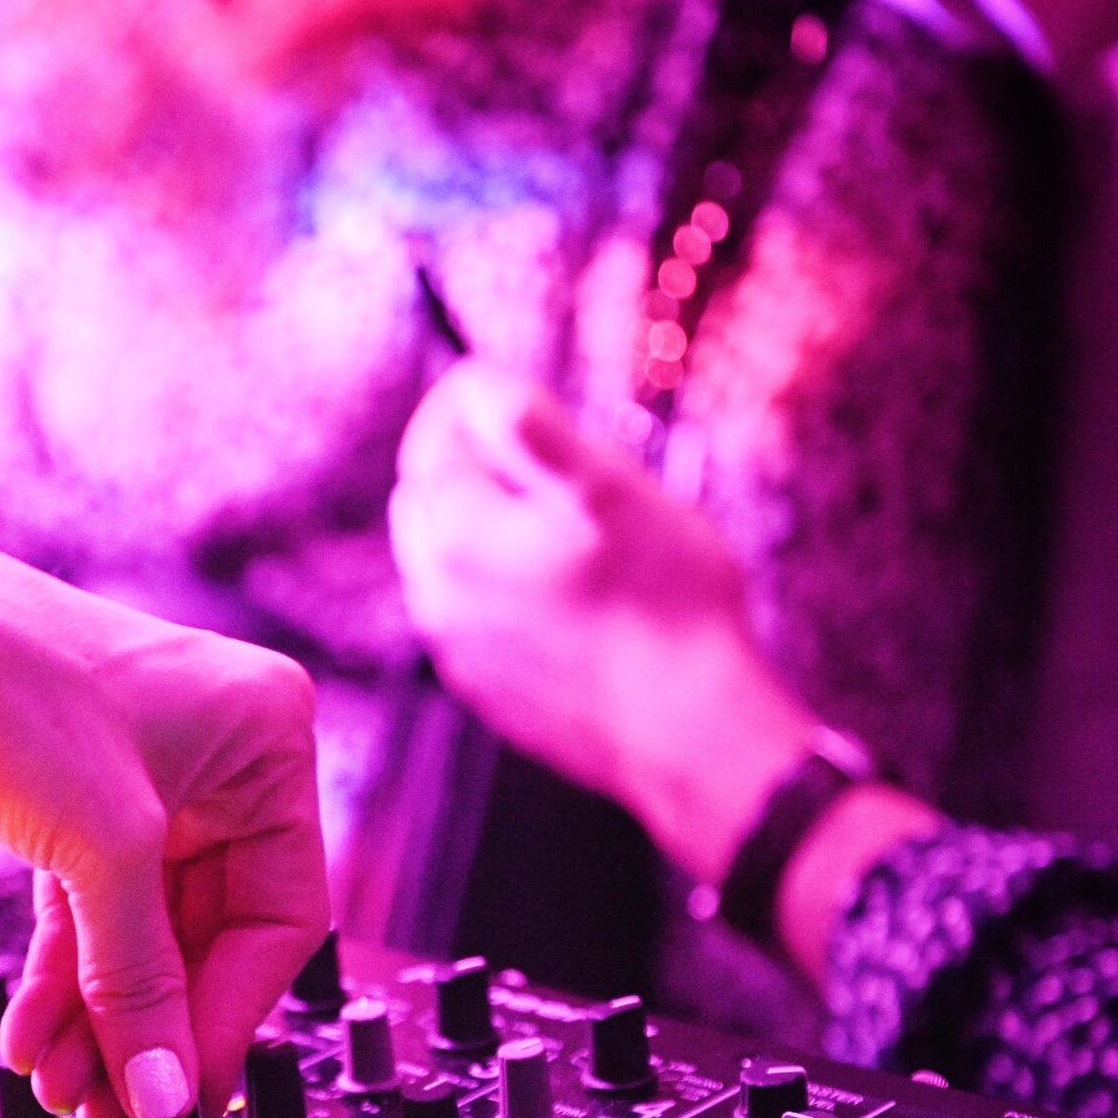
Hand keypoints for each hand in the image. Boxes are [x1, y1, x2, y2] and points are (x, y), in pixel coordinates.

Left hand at [0, 534, 327, 1117]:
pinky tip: (36, 1045)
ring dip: (103, 1020)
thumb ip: (139, 981)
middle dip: (149, 1028)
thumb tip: (164, 1098)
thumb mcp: (100, 848)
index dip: (226, 1018)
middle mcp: (219, 758)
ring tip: (61, 1095)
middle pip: (206, 939)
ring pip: (141, 935)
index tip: (178, 1097)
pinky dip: (66, 982)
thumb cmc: (7, 682)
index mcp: (269, 741)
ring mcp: (145, 782)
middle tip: (113, 1115)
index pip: (279, 919)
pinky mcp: (71, 802)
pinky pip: (89, 915)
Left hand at [388, 364, 817, 884]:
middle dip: (471, 466)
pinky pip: (473, 615)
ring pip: (447, 559)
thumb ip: (529, 428)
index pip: (432, 439)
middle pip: (428, 499)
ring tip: (559, 521)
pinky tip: (563, 588)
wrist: (689, 733)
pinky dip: (499, 586)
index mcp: (455, 533)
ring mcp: (457, 649)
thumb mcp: (608, 489)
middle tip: (540, 454)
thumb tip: (472, 384)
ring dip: (485, 527)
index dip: (467, 404)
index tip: (506, 391)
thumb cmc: (664, 602)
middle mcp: (435, 594)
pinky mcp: (486, 689)